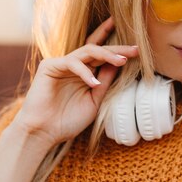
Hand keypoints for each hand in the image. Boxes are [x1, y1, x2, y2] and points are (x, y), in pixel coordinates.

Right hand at [10, 16, 137, 148]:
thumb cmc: (68, 120)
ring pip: (87, 51)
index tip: (137, 48)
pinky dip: (85, 72)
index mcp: (85, 73)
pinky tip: (94, 83)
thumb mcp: (95, 99)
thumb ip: (105, 81)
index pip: (102, 55)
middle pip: (97, 48)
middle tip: (135, 49)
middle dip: (117, 48)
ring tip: (122, 61)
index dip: (117, 49)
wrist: (44, 133)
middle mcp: (74, 65)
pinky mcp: (49, 66)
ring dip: (106, 54)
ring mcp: (61, 64)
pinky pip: (72, 63)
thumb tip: (120, 63)